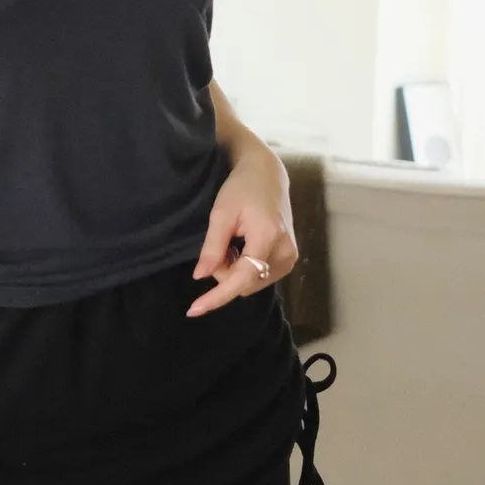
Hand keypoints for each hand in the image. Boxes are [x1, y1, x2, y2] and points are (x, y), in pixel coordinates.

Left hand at [187, 143, 297, 317]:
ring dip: (234, 271)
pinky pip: (259, 276)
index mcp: (268, 237)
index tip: (193, 310)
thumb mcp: (221, 214)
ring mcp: (290, 257)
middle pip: (244, 283)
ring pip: (250, 282)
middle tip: (218, 245)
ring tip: (231, 243)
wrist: (267, 174)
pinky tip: (241, 247)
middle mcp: (285, 252)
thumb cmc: (241, 188)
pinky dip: (244, 268)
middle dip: (224, 272)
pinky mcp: (289, 259)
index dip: (217, 296)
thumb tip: (200, 277)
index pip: (241, 278)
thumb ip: (212, 247)